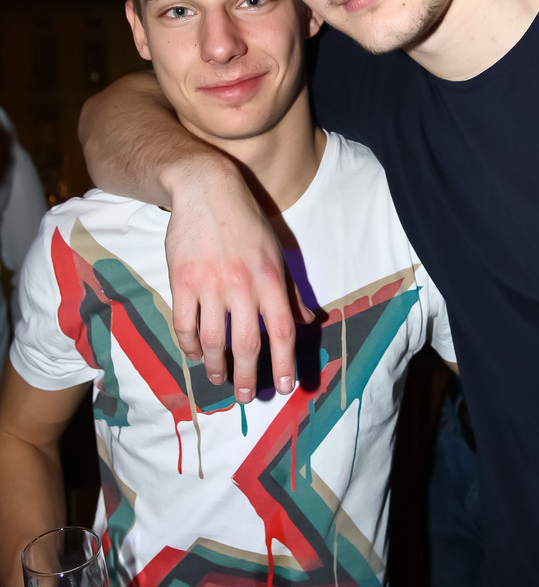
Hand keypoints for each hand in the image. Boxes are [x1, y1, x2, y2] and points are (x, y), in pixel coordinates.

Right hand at [165, 155, 313, 398]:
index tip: (283, 386)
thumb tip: (309, 321)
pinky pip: (185, 325)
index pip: (281, 330)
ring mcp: (210, 284)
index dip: (283, 362)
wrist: (206, 189)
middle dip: (247, 376)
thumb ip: (292, 290)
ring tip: (219, 378)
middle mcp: (242, 285)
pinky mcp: (182, 281)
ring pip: (213, 340)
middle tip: (246, 397)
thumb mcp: (277, 252)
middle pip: (246, 343)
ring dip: (216, 366)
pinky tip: (196, 354)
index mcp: (270, 278)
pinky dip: (190, 346)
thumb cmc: (246, 221)